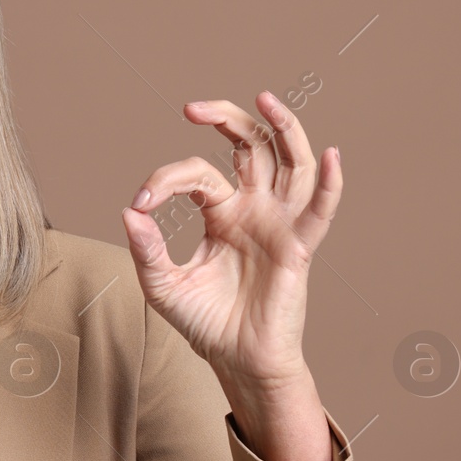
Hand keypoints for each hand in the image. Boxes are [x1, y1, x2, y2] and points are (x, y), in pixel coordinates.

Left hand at [119, 92, 340, 392]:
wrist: (236, 361)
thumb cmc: (205, 322)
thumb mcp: (163, 285)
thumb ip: (146, 250)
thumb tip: (129, 211)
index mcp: (222, 213)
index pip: (198, 174)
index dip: (166, 179)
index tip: (141, 201)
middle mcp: (254, 209)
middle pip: (251, 147)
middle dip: (226, 119)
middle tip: (192, 108)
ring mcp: (279, 224)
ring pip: (290, 163)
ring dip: (283, 128)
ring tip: (265, 99)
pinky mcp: (299, 248)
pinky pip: (320, 210)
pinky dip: (330, 182)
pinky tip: (331, 155)